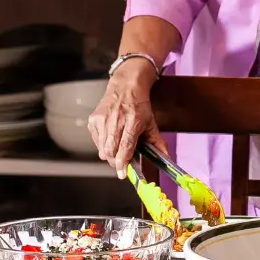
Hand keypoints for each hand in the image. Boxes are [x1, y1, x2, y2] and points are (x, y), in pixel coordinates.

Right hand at [87, 64, 167, 178]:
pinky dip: (102, 145)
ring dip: (109, 155)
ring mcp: (103, 120)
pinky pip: (96, 141)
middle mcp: (116, 120)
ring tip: (117, 149)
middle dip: (115, 161)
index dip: (123, 162)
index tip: (122, 173)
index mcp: (133, 121)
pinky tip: (110, 138)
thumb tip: (166, 158)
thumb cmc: (139, 105)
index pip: (125, 147)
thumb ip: (157, 142)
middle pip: (111, 151)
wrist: (125, 86)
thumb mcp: (151, 122)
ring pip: (102, 149)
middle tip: (121, 162)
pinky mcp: (93, 120)